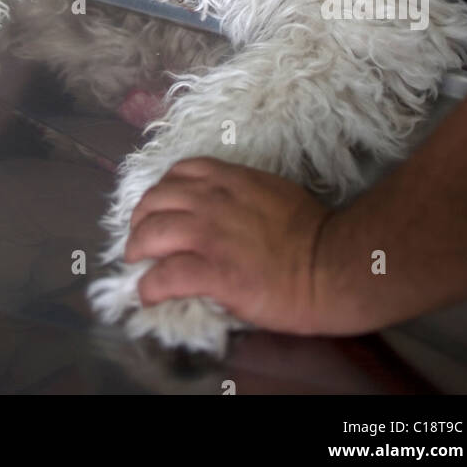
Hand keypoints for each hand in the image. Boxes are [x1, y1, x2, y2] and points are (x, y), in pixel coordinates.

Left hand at [123, 157, 331, 335]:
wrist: (330, 264)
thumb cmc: (311, 230)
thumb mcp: (271, 191)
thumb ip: (240, 192)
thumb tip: (223, 206)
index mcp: (229, 179)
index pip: (179, 172)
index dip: (162, 190)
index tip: (159, 206)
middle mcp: (211, 201)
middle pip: (155, 200)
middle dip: (141, 218)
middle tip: (140, 236)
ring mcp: (209, 235)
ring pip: (151, 233)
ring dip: (136, 248)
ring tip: (136, 262)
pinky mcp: (213, 272)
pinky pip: (165, 276)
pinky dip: (150, 286)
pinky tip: (148, 294)